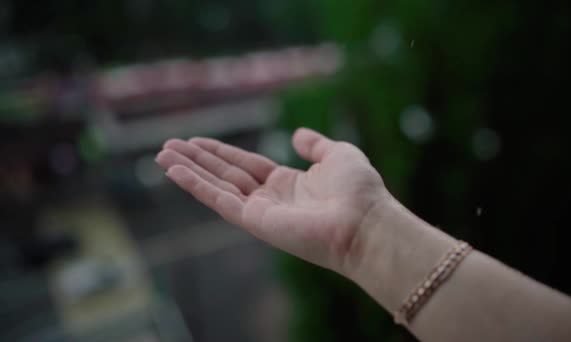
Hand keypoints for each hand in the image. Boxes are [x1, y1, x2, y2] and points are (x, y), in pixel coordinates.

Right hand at [156, 128, 391, 273]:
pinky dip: (196, 186)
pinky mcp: (255, 222)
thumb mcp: (337, 155)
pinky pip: (219, 201)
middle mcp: (270, 198)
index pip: (245, 164)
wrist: (365, 221)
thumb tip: (297, 134)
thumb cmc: (359, 190)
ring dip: (188, 172)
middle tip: (167, 147)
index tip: (196, 140)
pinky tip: (175, 172)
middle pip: (224, 174)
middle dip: (196, 160)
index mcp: (287, 183)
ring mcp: (260, 212)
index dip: (220, 152)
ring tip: (162, 156)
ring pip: (216, 187)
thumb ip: (315, 145)